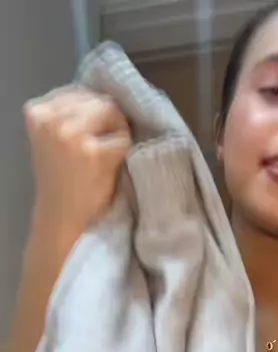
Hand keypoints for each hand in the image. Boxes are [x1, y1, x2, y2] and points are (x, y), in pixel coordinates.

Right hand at [24, 86, 131, 235]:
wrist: (61, 217)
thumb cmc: (62, 178)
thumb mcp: (54, 136)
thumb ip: (70, 113)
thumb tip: (105, 92)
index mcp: (36, 110)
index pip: (79, 91)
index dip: (93, 111)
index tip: (91, 134)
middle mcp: (50, 118)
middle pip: (97, 99)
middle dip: (108, 119)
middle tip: (103, 147)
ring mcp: (69, 133)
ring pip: (111, 111)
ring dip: (117, 132)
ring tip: (105, 155)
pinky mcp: (91, 152)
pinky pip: (123, 137)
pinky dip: (123, 149)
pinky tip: (110, 165)